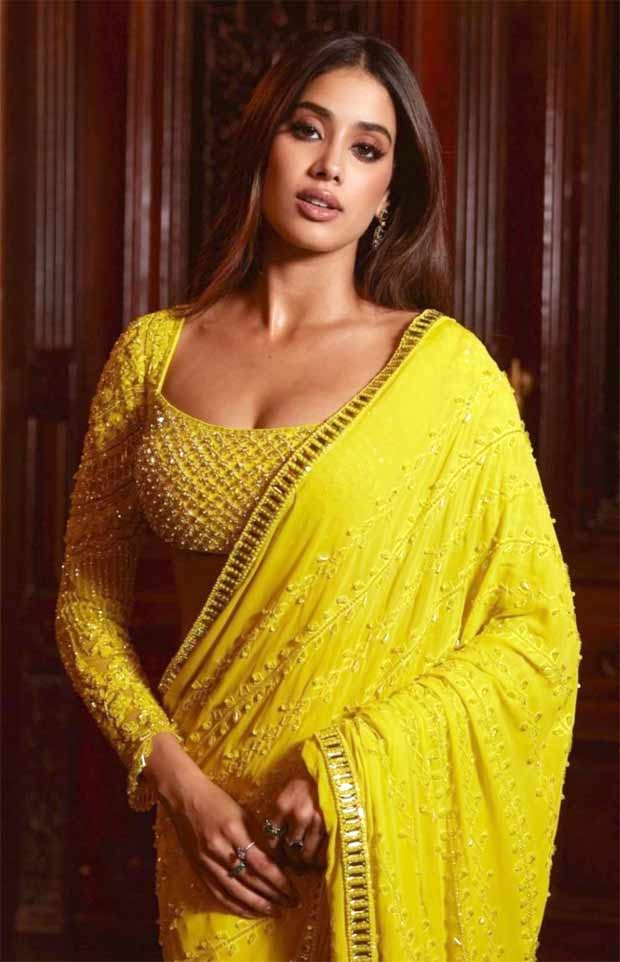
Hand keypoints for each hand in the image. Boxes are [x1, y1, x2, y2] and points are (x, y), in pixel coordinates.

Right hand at [145, 734, 301, 918]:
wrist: (184, 798)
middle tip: (291, 904)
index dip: (279, 881)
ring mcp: (207, 861)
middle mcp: (220, 848)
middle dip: (273, 896)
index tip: (293, 890)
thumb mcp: (242, 812)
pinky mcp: (198, 869)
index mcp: (234, 830)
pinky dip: (236, 906)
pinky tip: (250, 912)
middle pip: (250, 880)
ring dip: (258, 905)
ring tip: (276, 912)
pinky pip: (219, 893)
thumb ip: (257, 836)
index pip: (262, 863)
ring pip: (236, 891)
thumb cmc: (217, 800)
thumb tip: (278, 861)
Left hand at [263, 774, 327, 872]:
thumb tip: (274, 838)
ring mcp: (319, 822)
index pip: (272, 838)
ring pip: (307, 856)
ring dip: (306, 858)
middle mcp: (299, 814)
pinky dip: (321, 858)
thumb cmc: (309, 780)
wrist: (336, 770)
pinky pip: (324, 854)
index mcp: (283, 804)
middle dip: (292, 855)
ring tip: (308, 855)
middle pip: (290, 850)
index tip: (280, 850)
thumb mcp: (289, 789)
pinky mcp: (335, 827)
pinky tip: (321, 853)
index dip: (276, 848)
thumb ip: (281, 811)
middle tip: (296, 854)